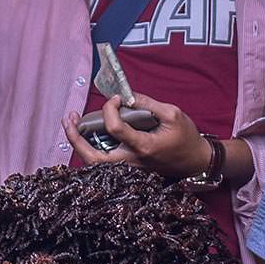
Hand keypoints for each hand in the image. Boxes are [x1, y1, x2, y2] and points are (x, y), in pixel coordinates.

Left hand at [61, 94, 213, 178]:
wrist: (196, 162)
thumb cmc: (186, 137)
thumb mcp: (172, 114)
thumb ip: (147, 104)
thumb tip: (125, 95)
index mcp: (143, 146)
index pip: (115, 128)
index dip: (110, 108)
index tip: (116, 98)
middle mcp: (132, 161)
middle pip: (93, 158)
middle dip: (76, 139)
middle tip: (69, 119)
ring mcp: (129, 168)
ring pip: (94, 163)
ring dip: (79, 144)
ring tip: (71, 123)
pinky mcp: (128, 168)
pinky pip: (103, 161)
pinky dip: (89, 147)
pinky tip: (85, 132)